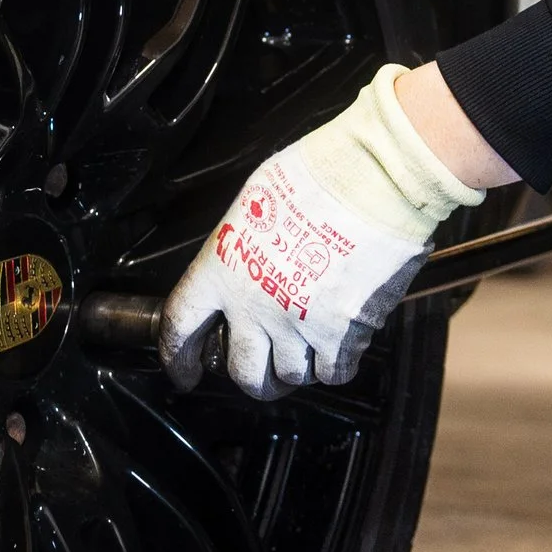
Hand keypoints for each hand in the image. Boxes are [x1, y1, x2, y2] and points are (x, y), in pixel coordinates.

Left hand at [162, 65, 484, 396]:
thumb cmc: (318, 175)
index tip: (184, 373)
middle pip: (241, 371)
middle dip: (251, 376)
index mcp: (222, 268)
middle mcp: (253, 305)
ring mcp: (297, 325)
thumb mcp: (254, 198)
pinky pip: (333, 373)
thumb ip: (243, 242)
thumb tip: (249, 258)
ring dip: (297, 368)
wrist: (374, 181)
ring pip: (289, 376)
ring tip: (308, 348)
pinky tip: (341, 343)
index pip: (181, 327)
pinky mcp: (342, 335)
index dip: (178, 357)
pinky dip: (336, 365)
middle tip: (262, 369)